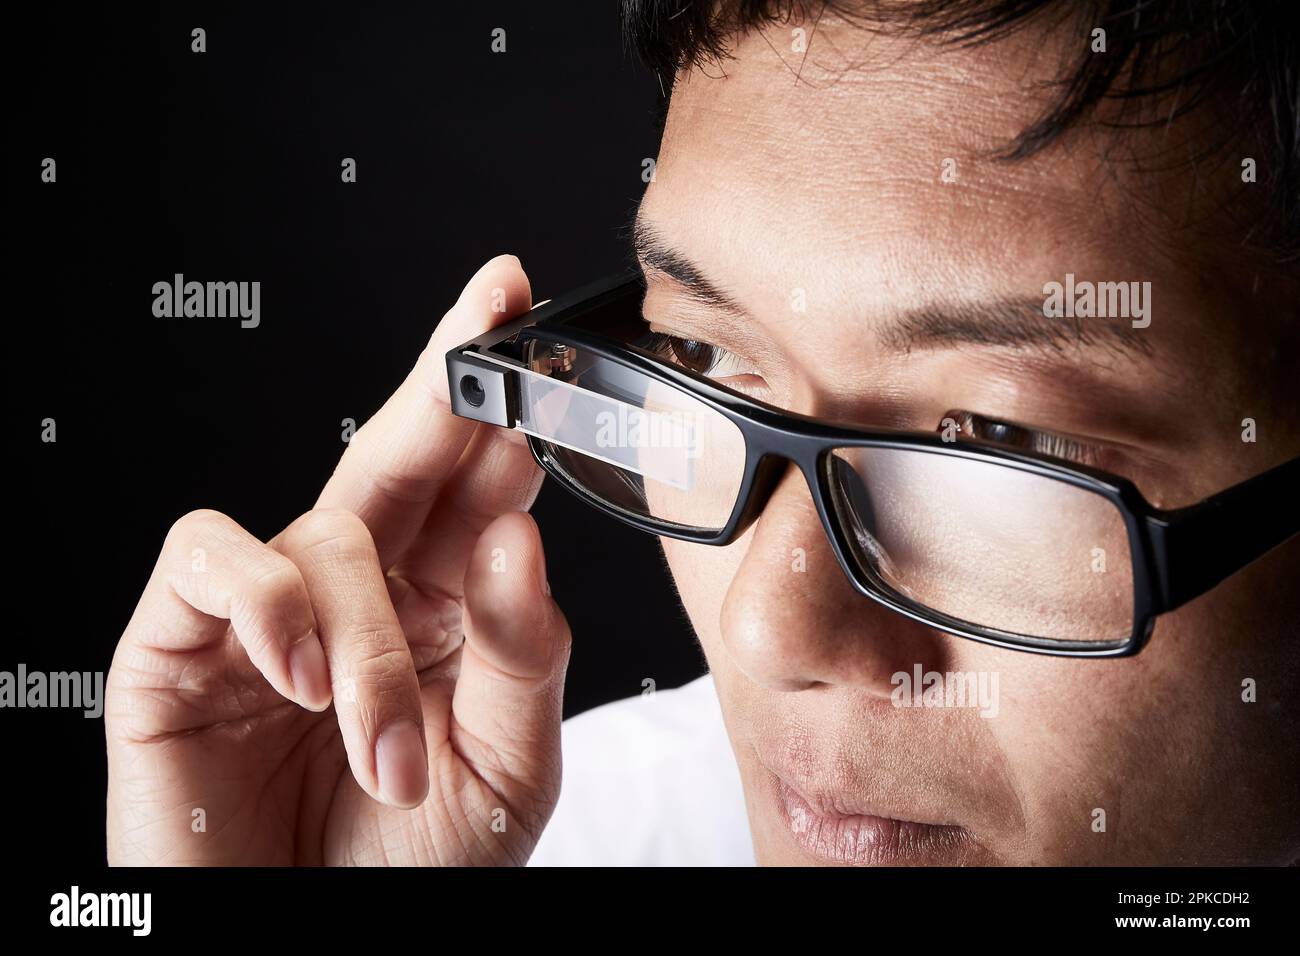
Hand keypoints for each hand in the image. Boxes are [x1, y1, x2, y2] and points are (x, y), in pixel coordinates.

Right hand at [106, 255, 570, 864]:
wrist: (309, 950)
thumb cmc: (410, 867)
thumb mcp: (504, 769)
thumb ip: (522, 652)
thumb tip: (519, 533)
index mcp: (447, 608)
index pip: (475, 484)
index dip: (499, 401)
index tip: (527, 317)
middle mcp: (363, 590)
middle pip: (398, 455)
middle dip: (442, 380)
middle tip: (486, 311)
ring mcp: (271, 610)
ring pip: (324, 535)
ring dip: (366, 644)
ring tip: (384, 752)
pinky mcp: (181, 641)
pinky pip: (210, 557)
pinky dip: (263, 602)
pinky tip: (297, 672)